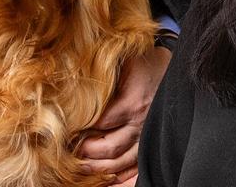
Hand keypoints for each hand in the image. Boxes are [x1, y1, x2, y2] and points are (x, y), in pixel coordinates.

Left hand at [78, 46, 172, 185]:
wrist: (174, 67)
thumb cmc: (145, 62)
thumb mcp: (123, 61)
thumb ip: (102, 74)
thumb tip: (71, 82)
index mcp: (132, 103)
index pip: (99, 124)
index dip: (78, 130)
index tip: (61, 131)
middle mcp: (141, 123)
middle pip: (109, 147)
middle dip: (86, 152)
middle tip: (66, 151)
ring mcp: (148, 134)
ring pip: (122, 161)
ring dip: (100, 168)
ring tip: (80, 167)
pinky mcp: (153, 140)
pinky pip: (136, 165)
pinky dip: (121, 174)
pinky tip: (106, 177)